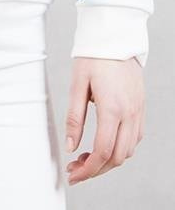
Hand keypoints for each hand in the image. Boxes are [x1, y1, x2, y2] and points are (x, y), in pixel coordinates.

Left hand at [64, 55, 144, 185]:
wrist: (116, 37)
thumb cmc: (94, 56)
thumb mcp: (77, 84)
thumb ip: (74, 117)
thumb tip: (70, 146)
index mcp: (112, 108)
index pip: (103, 151)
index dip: (87, 169)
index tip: (73, 174)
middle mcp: (130, 113)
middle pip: (118, 157)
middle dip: (96, 169)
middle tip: (76, 168)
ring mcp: (138, 111)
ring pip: (129, 151)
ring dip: (109, 161)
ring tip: (87, 157)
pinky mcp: (141, 108)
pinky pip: (135, 138)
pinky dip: (121, 148)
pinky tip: (105, 143)